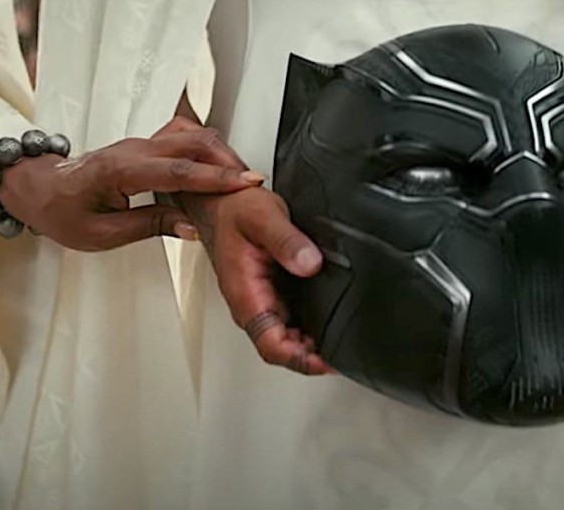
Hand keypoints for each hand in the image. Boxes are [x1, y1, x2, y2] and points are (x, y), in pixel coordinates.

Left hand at [0, 117, 262, 250]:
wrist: (35, 187)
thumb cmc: (61, 212)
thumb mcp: (102, 234)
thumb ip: (150, 225)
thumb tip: (192, 227)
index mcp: (119, 171)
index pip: (178, 171)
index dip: (215, 178)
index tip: (246, 183)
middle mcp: (133, 150)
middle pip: (192, 143)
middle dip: (227, 161)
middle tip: (254, 181)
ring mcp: (139, 144)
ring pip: (189, 137)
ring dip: (219, 154)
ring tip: (241, 177)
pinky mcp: (144, 147)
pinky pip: (181, 142)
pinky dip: (206, 153)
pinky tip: (218, 170)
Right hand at [181, 187, 333, 375]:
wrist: (220, 202)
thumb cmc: (233, 211)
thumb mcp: (263, 216)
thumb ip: (287, 241)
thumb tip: (309, 264)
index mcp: (245, 294)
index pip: (271, 345)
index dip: (300, 360)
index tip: (326, 361)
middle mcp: (251, 304)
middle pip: (280, 349)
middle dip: (311, 358)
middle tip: (343, 353)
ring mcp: (260, 301)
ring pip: (285, 338)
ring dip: (310, 346)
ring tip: (341, 342)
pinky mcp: (269, 293)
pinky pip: (288, 321)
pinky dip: (308, 329)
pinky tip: (327, 323)